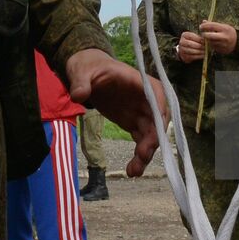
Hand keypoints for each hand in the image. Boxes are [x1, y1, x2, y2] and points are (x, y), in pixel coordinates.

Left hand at [66, 48, 165, 176]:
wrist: (88, 73)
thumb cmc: (89, 67)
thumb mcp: (82, 72)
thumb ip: (81, 83)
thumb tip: (78, 96)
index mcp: (139, 81)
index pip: (156, 96)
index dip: (159, 112)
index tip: (157, 132)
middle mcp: (146, 98)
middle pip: (157, 120)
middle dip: (153, 140)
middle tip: (142, 157)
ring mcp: (142, 112)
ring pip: (152, 135)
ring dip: (146, 154)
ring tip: (133, 172)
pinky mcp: (134, 123)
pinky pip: (142, 141)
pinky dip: (139, 156)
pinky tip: (131, 170)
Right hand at [176, 31, 205, 62]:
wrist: (187, 49)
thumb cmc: (194, 41)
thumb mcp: (196, 37)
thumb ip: (200, 37)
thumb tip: (207, 40)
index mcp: (184, 35)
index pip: (191, 36)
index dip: (198, 39)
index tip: (204, 41)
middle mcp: (182, 42)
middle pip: (190, 44)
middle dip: (199, 46)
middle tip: (205, 47)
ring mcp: (182, 50)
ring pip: (191, 51)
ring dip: (199, 51)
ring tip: (205, 51)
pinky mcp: (184, 56)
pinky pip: (192, 57)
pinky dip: (199, 56)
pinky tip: (203, 55)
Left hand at [199, 20, 237, 55]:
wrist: (238, 42)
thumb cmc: (228, 32)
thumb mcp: (223, 26)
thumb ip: (213, 24)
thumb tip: (203, 21)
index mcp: (225, 29)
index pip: (212, 26)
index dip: (204, 26)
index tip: (200, 26)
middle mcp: (224, 37)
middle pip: (210, 36)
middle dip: (204, 34)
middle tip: (202, 33)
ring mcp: (223, 44)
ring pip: (210, 42)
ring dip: (207, 40)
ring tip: (208, 37)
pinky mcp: (222, 50)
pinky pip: (213, 47)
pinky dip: (211, 44)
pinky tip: (212, 42)